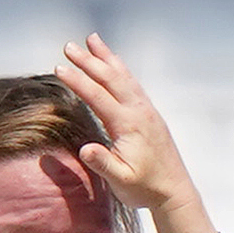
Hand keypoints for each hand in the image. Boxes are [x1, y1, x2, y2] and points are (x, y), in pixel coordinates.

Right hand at [57, 33, 217, 232]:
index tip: (59, 68)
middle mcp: (139, 112)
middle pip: (110, 79)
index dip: (78, 81)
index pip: (98, 96)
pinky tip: (113, 63)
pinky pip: (133, 84)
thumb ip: (103, 164)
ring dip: (106, 57)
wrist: (174, 192)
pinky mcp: (150, 114)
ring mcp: (147, 110)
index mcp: (129, 125)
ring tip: (92, 40)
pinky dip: (120, 69)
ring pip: (124, 76)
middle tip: (68, 46)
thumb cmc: (145, 189)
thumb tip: (85, 149)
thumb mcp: (121, 181)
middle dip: (89, 61)